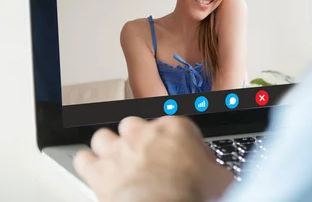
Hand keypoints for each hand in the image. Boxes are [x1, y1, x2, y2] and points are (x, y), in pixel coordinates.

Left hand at [73, 116, 233, 201]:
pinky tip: (95, 171)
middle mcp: (145, 133)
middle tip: (145, 155)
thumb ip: (213, 169)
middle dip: (137, 139)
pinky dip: (88, 165)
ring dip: (109, 148)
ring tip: (116, 160)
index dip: (175, 141)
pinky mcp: (99, 171)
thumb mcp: (219, 178)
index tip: (178, 153)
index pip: (173, 123)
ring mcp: (119, 150)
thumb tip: (222, 176)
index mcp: (176, 127)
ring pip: (104, 136)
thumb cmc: (193, 196)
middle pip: (134, 124)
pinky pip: (83, 159)